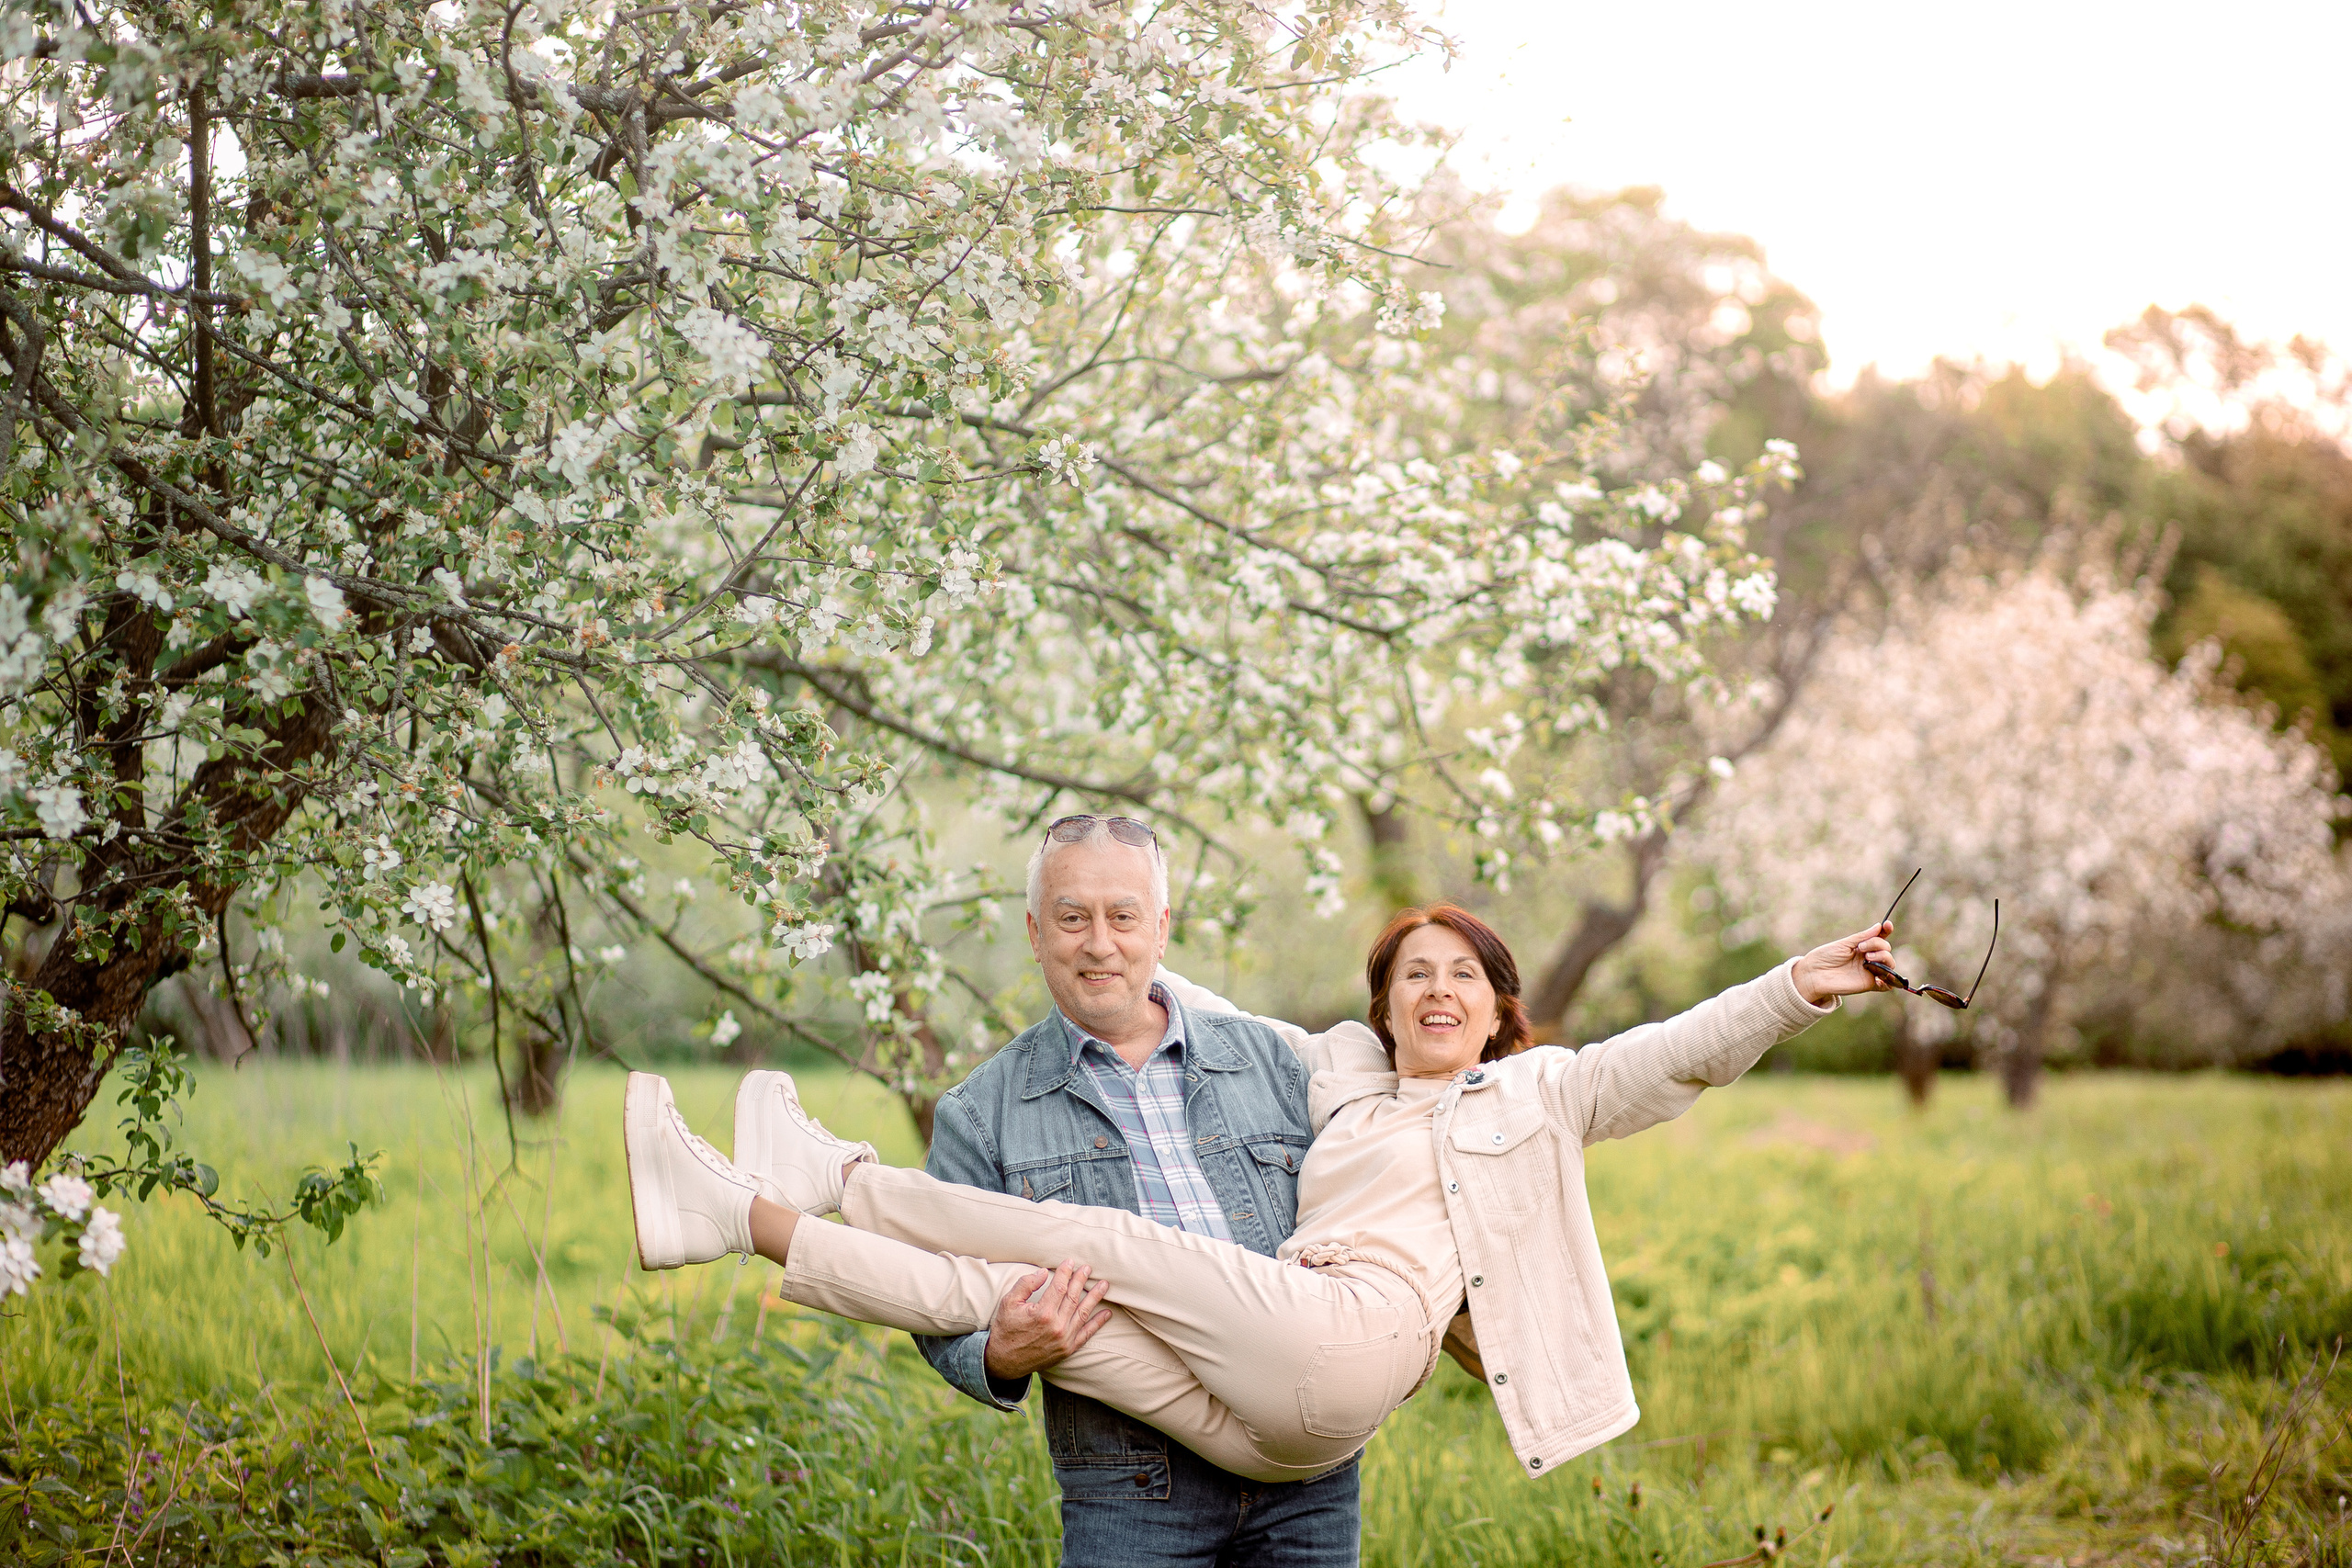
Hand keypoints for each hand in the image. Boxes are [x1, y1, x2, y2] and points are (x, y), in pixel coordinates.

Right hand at [981, 1259, 1111, 1380]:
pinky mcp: (1068, 1349)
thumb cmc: (1005, 1328)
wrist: (1004, 1361)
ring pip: (1083, 1313)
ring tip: (1104, 1285)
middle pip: (1073, 1297)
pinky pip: (1086, 1334)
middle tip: (1088, 1268)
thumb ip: (1026, 1284)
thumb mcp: (1008, 1302)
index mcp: (1042, 1313)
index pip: (1059, 1287)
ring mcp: (1064, 1339)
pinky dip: (1098, 1323)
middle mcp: (1056, 1326)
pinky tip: (1107, 1313)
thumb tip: (1044, 1272)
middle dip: (1081, 1280)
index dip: (1066, 1272)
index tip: (1070, 1262)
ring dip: (1095, 1297)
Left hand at [1792, 922, 1898, 1006]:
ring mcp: (1870, 971)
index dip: (1886, 931)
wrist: (1814, 974)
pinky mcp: (1869, 984)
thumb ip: (1862, 937)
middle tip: (1860, 948)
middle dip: (1877, 944)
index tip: (1887, 925)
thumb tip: (1879, 926)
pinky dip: (1890, 980)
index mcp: (1862, 947)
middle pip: (1886, 949)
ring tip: (1867, 958)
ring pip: (1890, 964)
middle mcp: (1868, 959)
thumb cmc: (1825, 957)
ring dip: (1883, 957)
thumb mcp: (1844, 944)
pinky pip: (1887, 985)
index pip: (1879, 938)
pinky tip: (1882, 974)